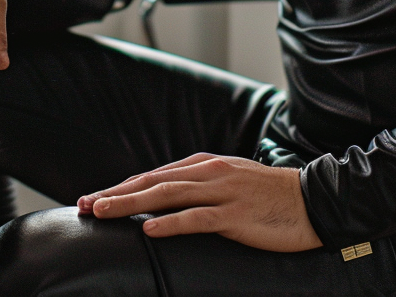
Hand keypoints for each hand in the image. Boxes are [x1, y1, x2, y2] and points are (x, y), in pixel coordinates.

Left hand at [77, 152, 320, 251]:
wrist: (311, 200)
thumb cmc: (267, 195)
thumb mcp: (228, 182)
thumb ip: (198, 186)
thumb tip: (165, 196)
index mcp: (203, 165)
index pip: (152, 176)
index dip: (120, 188)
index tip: (92, 199)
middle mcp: (207, 173)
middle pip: (151, 182)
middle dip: (115, 194)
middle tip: (84, 205)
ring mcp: (221, 192)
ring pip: (166, 196)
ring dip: (131, 204)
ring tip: (103, 212)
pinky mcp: (235, 214)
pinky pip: (198, 219)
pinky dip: (171, 223)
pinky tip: (150, 230)